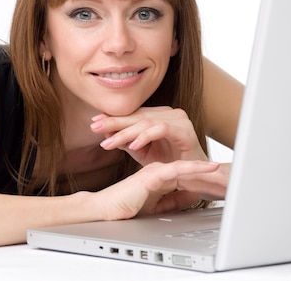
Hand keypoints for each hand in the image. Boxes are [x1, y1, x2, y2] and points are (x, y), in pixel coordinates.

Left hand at [92, 107, 207, 165]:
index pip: (133, 114)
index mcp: (160, 116)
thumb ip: (127, 141)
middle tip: (95, 126)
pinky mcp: (185, 130)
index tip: (94, 122)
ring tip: (109, 142)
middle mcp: (169, 114)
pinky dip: (145, 137)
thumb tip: (106, 133)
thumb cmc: (172, 163)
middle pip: (137, 116)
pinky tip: (132, 146)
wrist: (196, 176)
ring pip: (146, 122)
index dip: (113, 118)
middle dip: (114, 122)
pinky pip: (161, 129)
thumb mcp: (143, 152)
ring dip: (126, 132)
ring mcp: (178, 120)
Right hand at [94, 160, 220, 219]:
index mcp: (161, 175)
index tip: (221, 177)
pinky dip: (194, 168)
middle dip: (209, 169)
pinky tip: (207, 167)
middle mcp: (160, 169)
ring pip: (186, 165)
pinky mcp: (152, 175)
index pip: (187, 172)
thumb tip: (191, 197)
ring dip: (205, 167)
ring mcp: (156, 170)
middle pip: (190, 166)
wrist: (107, 211)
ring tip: (224, 168)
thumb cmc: (125, 207)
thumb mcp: (156, 205)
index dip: (204, 174)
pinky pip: (177, 169)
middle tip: (228, 171)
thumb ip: (173, 200)